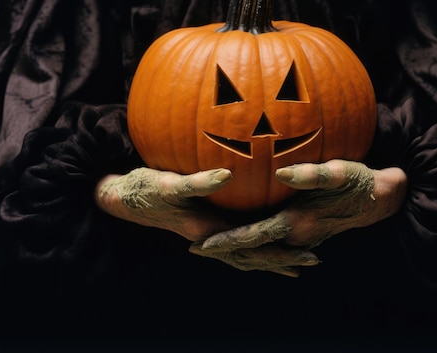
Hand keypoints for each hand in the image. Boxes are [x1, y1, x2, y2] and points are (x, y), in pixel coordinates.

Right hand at [96, 167, 320, 275]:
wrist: (122, 197)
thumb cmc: (144, 188)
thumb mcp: (168, 183)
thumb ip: (197, 182)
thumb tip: (227, 176)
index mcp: (207, 231)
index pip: (251, 248)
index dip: (278, 253)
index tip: (306, 256)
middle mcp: (211, 236)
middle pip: (253, 254)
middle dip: (282, 258)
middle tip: (314, 260)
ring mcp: (208, 232)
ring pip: (245, 249)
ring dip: (270, 255)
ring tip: (295, 258)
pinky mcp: (204, 222)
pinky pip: (235, 236)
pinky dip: (253, 243)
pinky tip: (264, 235)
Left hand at [191, 160, 406, 274]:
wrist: (378, 200)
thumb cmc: (358, 181)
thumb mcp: (339, 173)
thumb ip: (312, 175)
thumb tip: (283, 173)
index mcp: (298, 222)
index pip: (254, 235)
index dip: (227, 240)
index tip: (202, 243)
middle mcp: (297, 236)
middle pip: (252, 248)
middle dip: (224, 249)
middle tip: (193, 247)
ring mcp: (301, 238)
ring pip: (261, 248)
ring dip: (236, 248)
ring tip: (209, 244)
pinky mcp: (304, 234)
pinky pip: (273, 243)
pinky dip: (254, 244)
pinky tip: (241, 236)